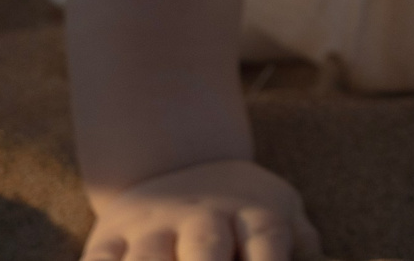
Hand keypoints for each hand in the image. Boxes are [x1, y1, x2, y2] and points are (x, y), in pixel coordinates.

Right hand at [82, 160, 322, 260]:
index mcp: (251, 215)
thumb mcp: (280, 212)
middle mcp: (203, 220)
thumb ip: (304, 243)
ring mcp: (153, 229)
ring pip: (146, 259)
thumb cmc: (242, 212)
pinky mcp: (110, 239)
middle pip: (206, 247)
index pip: (267, 238)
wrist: (175, 163)